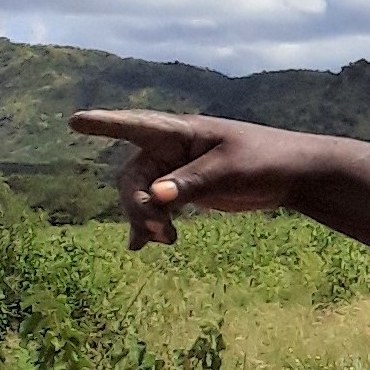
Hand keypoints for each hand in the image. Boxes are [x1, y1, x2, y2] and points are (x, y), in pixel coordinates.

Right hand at [70, 109, 317, 249]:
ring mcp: (176, 170)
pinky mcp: (186, 190)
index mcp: (181, 131)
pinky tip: (141, 247)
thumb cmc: (266, 159)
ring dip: (145, 219)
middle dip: (137, 206)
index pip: (137, 125)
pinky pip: (157, 207)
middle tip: (158, 233)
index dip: (105, 124)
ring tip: (165, 241)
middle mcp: (171, 148)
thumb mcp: (230, 170)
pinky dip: (151, 226)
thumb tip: (155, 197)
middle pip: (133, 176)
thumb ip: (191, 183)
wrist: (294, 175)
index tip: (75, 121)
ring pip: (141, 196)